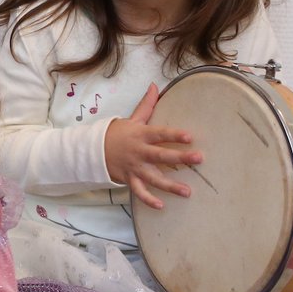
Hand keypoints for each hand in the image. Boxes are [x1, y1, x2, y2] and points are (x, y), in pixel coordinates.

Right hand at [103, 83, 202, 209]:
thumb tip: (155, 86)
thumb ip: (146, 104)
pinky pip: (139, 192)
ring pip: (154, 178)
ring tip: (187, 192)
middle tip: (199, 159)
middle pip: (161, 155)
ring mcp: (134, 167)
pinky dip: (148, 200)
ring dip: (170, 186)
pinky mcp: (129, 179)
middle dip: (180, 157)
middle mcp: (139, 152)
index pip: (160, 134)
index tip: (190, 136)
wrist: (93, 149)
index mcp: (141, 135)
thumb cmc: (117, 133)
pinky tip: (161, 206)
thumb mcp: (132, 118)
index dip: (175, 134)